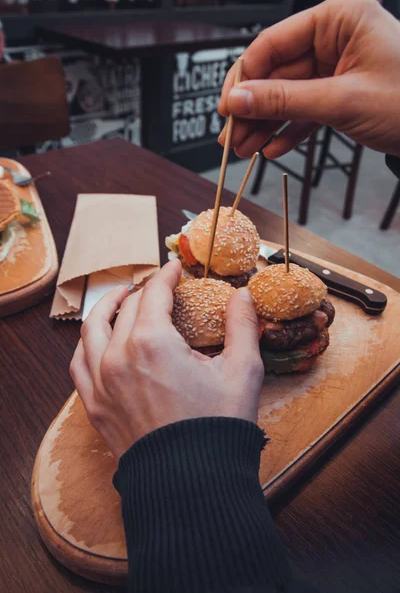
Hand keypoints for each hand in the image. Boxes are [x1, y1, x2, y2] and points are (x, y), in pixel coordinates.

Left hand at [70, 260, 263, 458]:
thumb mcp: (242, 372)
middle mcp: (118, 356)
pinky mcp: (95, 406)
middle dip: (144, 291)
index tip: (174, 267)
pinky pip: (79, 364)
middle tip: (158, 287)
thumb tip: (242, 296)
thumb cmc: (218, 427)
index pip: (154, 294)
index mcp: (152, 342)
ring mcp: (101, 382)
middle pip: (126, 308)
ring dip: (107, 308)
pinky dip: (87, 345)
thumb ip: (242, 326)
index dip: (166, 275)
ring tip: (119, 299)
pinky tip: (97, 342)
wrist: (191, 485)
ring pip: (92, 330)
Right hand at [218, 0, 399, 158]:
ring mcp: (336, 66)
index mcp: (339, 18)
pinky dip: (289, 130)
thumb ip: (285, 100)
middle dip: (252, 108)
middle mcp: (334, 38)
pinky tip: (271, 148)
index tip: (227, 107)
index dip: (245, 78)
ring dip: (265, 124)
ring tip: (244, 149)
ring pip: (287, 95)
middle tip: (231, 135)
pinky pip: (305, 110)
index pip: (273, 43)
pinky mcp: (339, 92)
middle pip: (276, 73)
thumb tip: (239, 100)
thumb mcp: (342, 100)